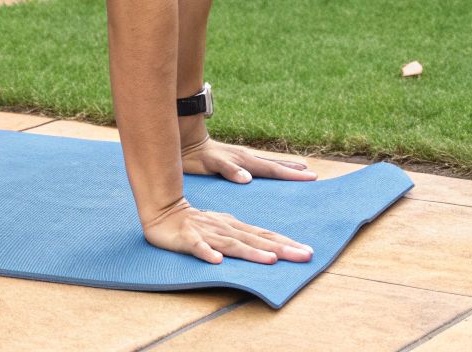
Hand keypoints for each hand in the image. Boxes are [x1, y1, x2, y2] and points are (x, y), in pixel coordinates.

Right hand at [142, 198, 313, 265]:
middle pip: (256, 240)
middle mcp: (225, 229)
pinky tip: (216, 261)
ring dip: (251, 252)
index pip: (265, 236)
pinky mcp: (187, 239)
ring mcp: (206, 233)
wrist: (163, 211)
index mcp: (235, 227)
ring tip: (271, 260)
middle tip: (305, 255)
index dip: (287, 243)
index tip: (309, 252)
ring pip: (232, 244)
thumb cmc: (196, 223)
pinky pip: (197, 247)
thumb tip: (272, 250)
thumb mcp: (224, 228)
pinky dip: (206, 253)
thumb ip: (245, 238)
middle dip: (281, 248)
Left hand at [181, 136, 317, 182]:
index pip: (273, 169)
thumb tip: (249, 179)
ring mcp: (241, 157)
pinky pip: (258, 165)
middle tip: (313, 175)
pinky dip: (269, 168)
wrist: (184, 141)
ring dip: (284, 167)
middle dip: (293, 170)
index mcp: (244, 161)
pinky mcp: (235, 159)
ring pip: (267, 163)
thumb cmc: (196, 156)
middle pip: (274, 165)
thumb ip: (228, 170)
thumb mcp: (210, 164)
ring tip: (300, 168)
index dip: (291, 175)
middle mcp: (246, 158)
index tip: (311, 177)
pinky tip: (270, 171)